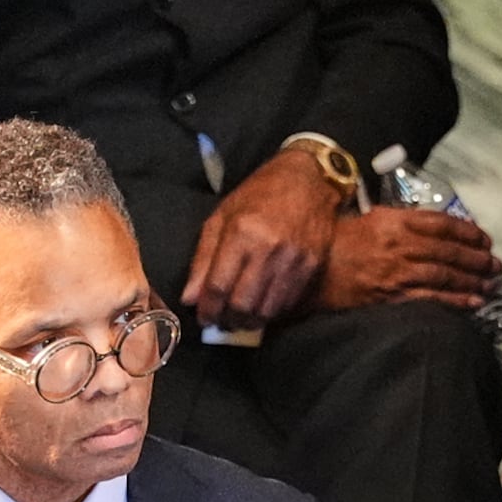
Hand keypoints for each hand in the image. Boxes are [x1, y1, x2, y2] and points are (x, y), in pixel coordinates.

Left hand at [182, 149, 346, 328]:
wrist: (307, 180)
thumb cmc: (258, 195)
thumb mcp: (222, 217)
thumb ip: (203, 258)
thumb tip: (190, 298)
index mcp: (241, 232)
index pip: (218, 286)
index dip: (208, 309)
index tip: (204, 317)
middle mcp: (268, 248)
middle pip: (242, 304)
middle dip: (227, 319)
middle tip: (222, 320)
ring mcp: (293, 260)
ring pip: (266, 310)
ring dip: (249, 321)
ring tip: (240, 317)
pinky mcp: (312, 266)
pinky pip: (286, 303)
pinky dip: (270, 312)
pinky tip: (261, 305)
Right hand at [309, 206, 498, 313]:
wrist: (310, 271)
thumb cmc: (336, 242)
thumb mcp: (368, 219)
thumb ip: (399, 220)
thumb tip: (429, 228)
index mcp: (395, 221)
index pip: (441, 224)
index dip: (468, 232)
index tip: (484, 238)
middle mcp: (400, 245)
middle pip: (449, 251)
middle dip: (477, 258)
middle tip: (496, 265)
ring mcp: (397, 272)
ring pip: (445, 274)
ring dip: (473, 279)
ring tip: (491, 283)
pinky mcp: (391, 297)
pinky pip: (431, 298)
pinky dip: (456, 300)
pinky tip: (474, 302)